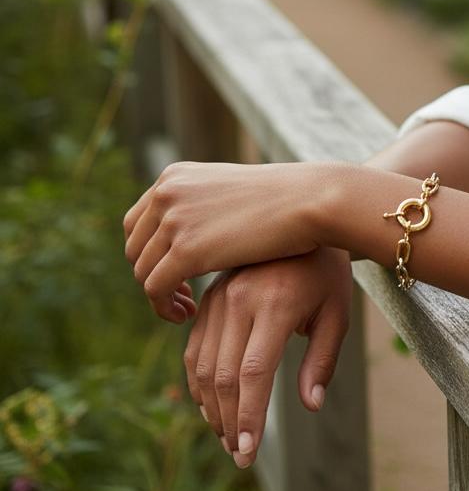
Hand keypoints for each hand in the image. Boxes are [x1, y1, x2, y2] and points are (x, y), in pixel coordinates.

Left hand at [124, 161, 333, 319]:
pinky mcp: (186, 250)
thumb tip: (191, 228)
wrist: (310, 200)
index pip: (138, 221)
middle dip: (154, 274)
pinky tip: (189, 314)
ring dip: (161, 295)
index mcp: (175, 176)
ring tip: (188, 308)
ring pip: (143, 271)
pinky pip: (155, 289)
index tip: (177, 273)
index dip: (151, 252)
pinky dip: (164, 308)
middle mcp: (167, 192)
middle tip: (183, 295)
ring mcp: (174, 219)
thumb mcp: (231, 190)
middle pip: (136, 247)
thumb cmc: (286, 199)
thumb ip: (204, 204)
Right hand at [184, 246, 351, 468]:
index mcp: (274, 303)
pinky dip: (199, 380)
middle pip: (223, 375)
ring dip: (211, 406)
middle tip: (239, 454)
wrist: (305, 216)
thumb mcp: (336, 312)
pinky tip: (213, 404)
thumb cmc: (327, 271)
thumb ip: (322, 360)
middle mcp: (240, 298)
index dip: (248, 417)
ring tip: (228, 435)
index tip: (248, 453)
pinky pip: (195, 345)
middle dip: (229, 421)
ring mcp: (220, 295)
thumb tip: (311, 405)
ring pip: (203, 364)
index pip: (253, 374)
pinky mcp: (210, 296)